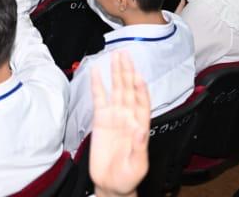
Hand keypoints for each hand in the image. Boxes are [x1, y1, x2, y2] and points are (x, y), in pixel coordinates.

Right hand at [90, 51, 150, 196]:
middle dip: (127, 72)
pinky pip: (99, 99)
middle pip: (128, 90)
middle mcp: (128, 118)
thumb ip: (139, 147)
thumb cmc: (127, 177)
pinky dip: (97, 85)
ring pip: (116, 90)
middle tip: (125, 55)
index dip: (140, 89)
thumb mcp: (137, 165)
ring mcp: (114, 117)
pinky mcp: (100, 120)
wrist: (110, 184)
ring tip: (116, 56)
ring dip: (116, 73)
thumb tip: (140, 130)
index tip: (138, 75)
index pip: (142, 102)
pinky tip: (96, 72)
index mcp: (140, 126)